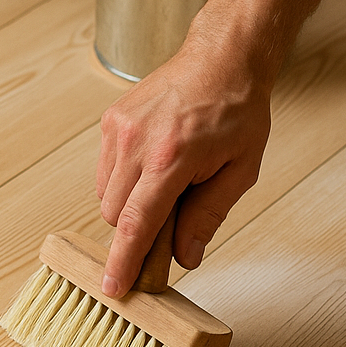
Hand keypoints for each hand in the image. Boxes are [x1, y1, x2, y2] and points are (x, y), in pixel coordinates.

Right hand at [96, 41, 271, 296]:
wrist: (222, 58)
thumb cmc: (237, 110)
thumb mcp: (239, 170)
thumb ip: (208, 216)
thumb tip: (185, 257)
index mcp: (172, 157)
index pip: (138, 223)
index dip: (123, 261)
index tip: (112, 288)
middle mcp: (137, 142)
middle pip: (116, 215)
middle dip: (137, 230)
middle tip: (172, 220)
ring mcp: (119, 128)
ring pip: (105, 195)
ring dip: (129, 205)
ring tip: (167, 183)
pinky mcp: (111, 120)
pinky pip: (105, 171)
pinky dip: (124, 181)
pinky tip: (153, 166)